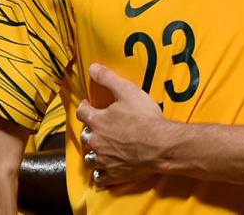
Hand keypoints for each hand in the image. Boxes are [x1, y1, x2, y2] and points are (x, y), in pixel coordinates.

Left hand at [75, 63, 169, 186]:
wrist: (162, 145)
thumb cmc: (146, 118)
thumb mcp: (127, 90)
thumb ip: (108, 78)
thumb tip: (92, 67)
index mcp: (97, 121)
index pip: (82, 112)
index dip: (84, 106)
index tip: (87, 105)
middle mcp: (96, 141)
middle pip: (85, 135)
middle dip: (90, 130)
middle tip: (97, 126)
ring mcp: (104, 160)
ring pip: (89, 157)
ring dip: (92, 152)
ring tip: (98, 148)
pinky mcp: (114, 174)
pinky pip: (100, 177)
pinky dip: (100, 173)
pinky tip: (103, 170)